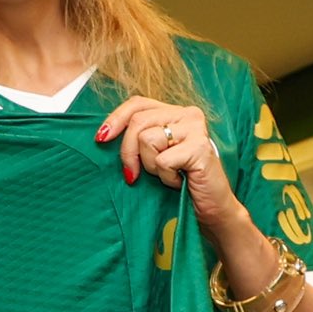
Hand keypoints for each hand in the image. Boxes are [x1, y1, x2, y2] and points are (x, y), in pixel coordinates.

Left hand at [97, 95, 244, 234]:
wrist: (211, 208)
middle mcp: (188, 114)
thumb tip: (102, 136)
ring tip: (168, 174)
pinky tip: (180, 181)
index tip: (101, 139)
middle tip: (133, 174)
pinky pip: (163, 160)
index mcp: (175, 112)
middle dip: (128, 152)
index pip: (137, 103)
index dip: (115, 119)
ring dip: (151, 166)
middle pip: (138, 121)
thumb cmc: (179, 182)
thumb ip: (137, 138)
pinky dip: (166, 177)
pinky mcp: (200, 147)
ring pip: (147, 139)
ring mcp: (196, 129)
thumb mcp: (153, 155)